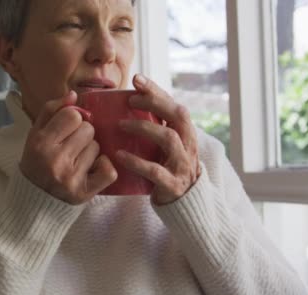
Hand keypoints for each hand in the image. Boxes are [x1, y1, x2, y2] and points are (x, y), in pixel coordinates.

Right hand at [19, 91, 117, 204]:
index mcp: (40, 143)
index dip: (72, 120)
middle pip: (88, 129)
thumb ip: (52, 111)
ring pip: (97, 147)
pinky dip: (103, 167)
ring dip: (90, 151)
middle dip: (82, 135)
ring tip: (76, 160)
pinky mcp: (84, 192)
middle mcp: (55, 160)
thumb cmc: (37, 162)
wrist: (33, 201)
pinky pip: (108, 170)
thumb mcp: (35, 134)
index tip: (66, 130)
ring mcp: (70, 178)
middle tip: (71, 147)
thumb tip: (74, 95)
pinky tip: (91, 170)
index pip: (72, 115)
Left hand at [116, 74, 201, 204]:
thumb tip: (123, 104)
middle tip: (131, 98)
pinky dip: (136, 162)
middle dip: (155, 102)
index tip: (137, 79)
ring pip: (168, 139)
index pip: (174, 105)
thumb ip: (154, 127)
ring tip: (121, 124)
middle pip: (178, 116)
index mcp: (185, 133)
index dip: (157, 91)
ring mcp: (182, 164)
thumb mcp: (165, 146)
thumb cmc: (167, 168)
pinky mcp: (172, 184)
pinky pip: (155, 171)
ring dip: (144, 128)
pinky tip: (119, 156)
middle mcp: (188, 145)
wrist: (184, 204)